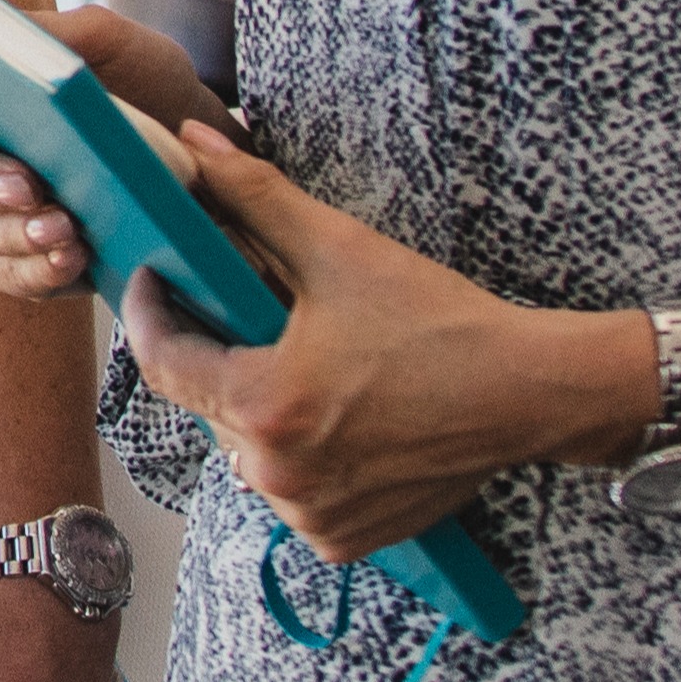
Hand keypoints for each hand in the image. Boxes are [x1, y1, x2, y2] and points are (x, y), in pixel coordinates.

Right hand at [0, 8, 213, 306]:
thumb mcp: (116, 43)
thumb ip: (62, 33)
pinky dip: (38, 272)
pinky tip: (74, 260)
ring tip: (65, 229)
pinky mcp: (27, 260)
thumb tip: (17, 40)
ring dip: (15, 233)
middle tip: (22, 185)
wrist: (205, 152)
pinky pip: (10, 275)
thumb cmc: (147, 84)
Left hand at [111, 122, 655, 561]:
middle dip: (216, 354)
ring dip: (257, 407)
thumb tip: (195, 145)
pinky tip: (330, 416)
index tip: (153, 279)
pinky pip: (291, 492)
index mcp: (264, 406)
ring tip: (297, 363)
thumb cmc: (441, 323)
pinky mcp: (346, 536)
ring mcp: (311, 513)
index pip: (163, 361)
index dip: (148, 314)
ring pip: (247, 449)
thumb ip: (254, 196)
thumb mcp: (339, 249)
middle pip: (208, 402)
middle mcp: (277, 473)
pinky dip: (298, 456)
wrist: (532, 393)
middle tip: (240, 310)